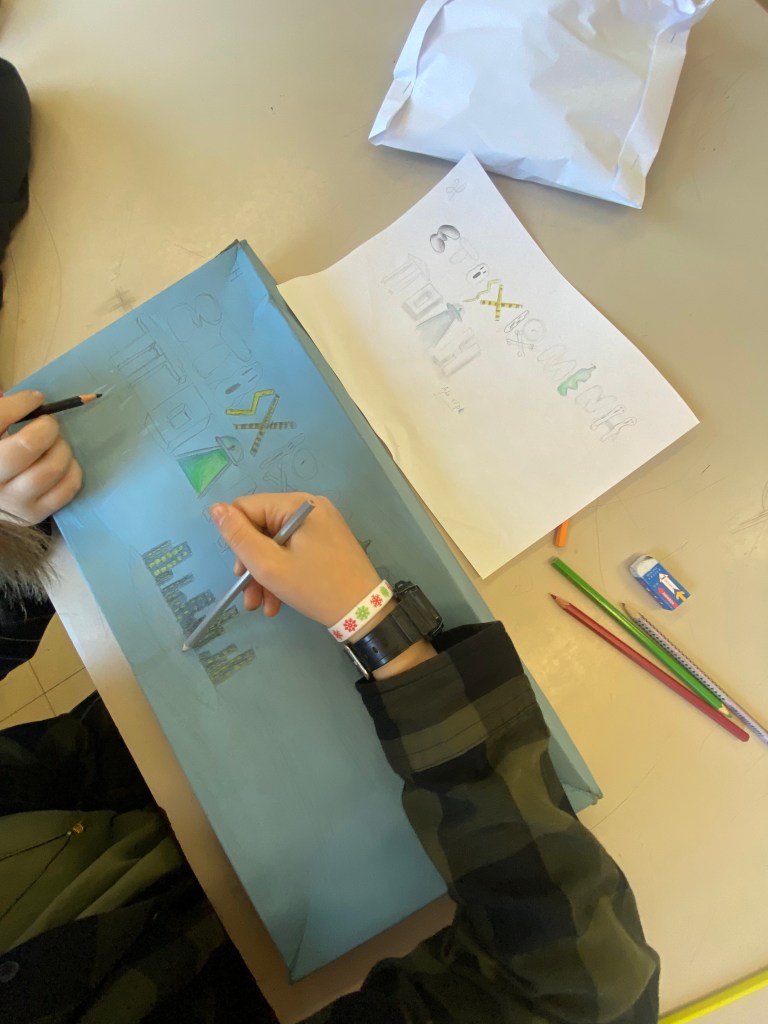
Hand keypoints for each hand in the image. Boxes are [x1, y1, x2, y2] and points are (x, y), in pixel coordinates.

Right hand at [0, 391, 83, 523]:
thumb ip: (7, 411)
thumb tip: (36, 399)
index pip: (1, 418)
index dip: (24, 403)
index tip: (36, 399)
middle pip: (29, 444)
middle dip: (47, 428)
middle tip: (49, 425)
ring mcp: (11, 501)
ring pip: (51, 468)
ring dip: (62, 449)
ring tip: (55, 445)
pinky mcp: (31, 514)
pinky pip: (65, 489)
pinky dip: (72, 471)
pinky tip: (62, 463)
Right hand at [211, 492, 380, 625]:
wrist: (364, 612)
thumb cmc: (315, 587)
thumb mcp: (269, 565)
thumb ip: (239, 536)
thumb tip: (215, 509)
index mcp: (297, 504)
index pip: (247, 508)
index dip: (236, 538)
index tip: (238, 572)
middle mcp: (310, 508)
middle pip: (262, 528)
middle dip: (251, 564)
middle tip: (248, 596)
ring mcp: (321, 525)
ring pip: (277, 545)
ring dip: (265, 576)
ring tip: (261, 606)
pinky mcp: (327, 543)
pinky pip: (294, 552)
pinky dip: (283, 574)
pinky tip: (277, 603)